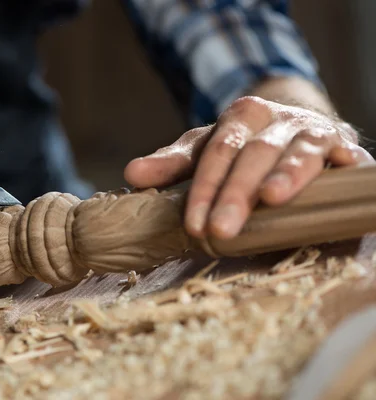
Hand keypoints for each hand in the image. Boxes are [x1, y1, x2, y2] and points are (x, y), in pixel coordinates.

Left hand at [124, 96, 374, 239]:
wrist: (294, 122)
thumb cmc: (244, 144)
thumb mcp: (206, 150)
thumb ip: (173, 163)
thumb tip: (131, 174)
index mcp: (239, 118)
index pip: (216, 154)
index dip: (204, 190)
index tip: (194, 224)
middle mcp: (274, 120)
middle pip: (251, 156)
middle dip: (236, 194)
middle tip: (220, 230)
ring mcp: (309, 131)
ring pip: (296, 152)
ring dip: (286, 175)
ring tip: (273, 199)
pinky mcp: (341, 144)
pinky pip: (344, 153)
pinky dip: (346, 163)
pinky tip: (345, 171)